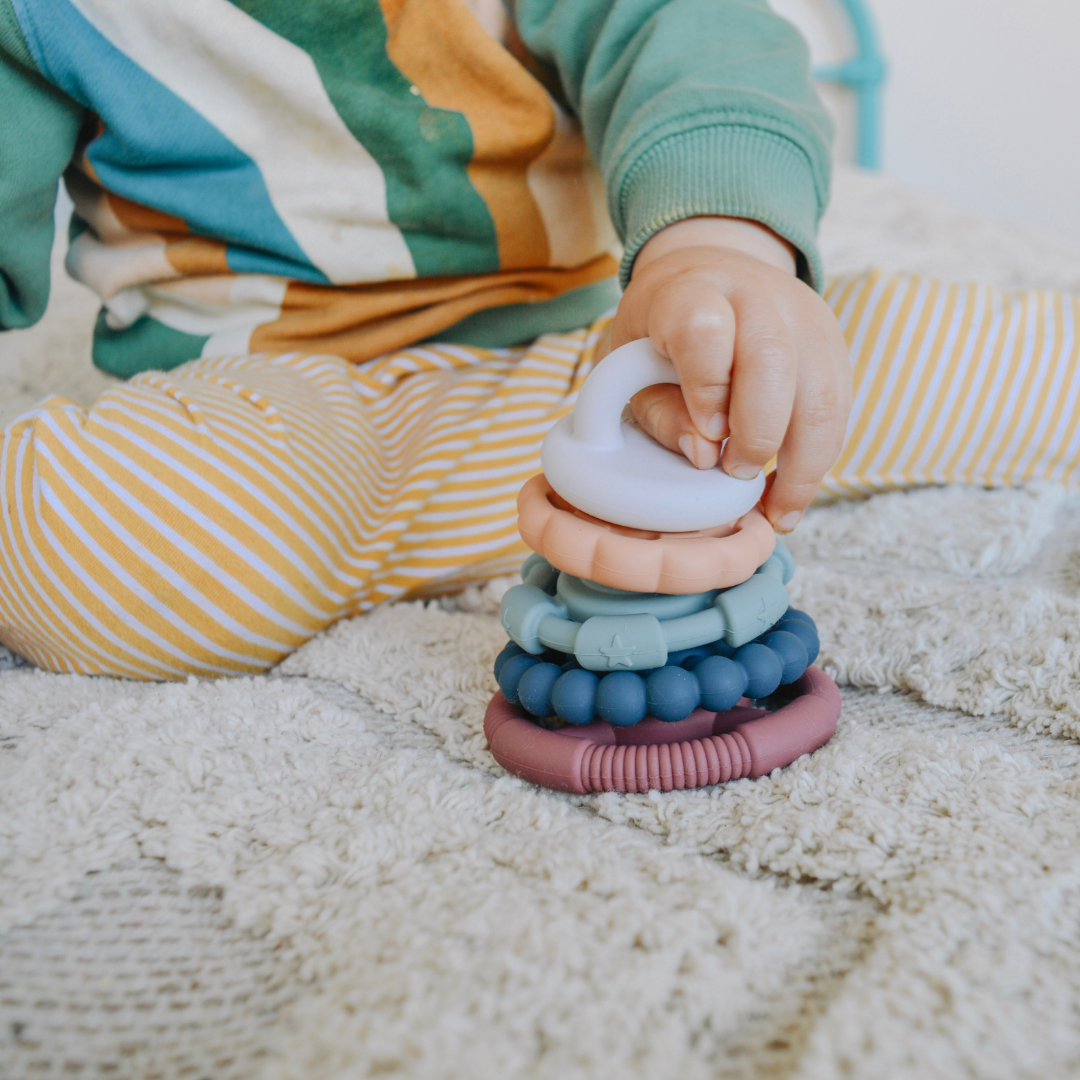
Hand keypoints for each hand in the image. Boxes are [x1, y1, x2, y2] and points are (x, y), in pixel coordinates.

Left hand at [596, 217, 851, 531]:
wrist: (709, 276)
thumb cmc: (657, 336)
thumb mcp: (627, 369)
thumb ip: (658, 414)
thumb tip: (704, 456)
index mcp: (688, 291)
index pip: (704, 330)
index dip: (706, 389)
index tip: (705, 434)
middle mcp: (753, 294)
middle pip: (774, 359)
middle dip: (758, 433)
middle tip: (734, 472)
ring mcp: (802, 316)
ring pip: (822, 392)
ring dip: (801, 464)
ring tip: (773, 510)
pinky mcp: (831, 345)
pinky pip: (840, 410)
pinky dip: (818, 461)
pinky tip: (790, 493)